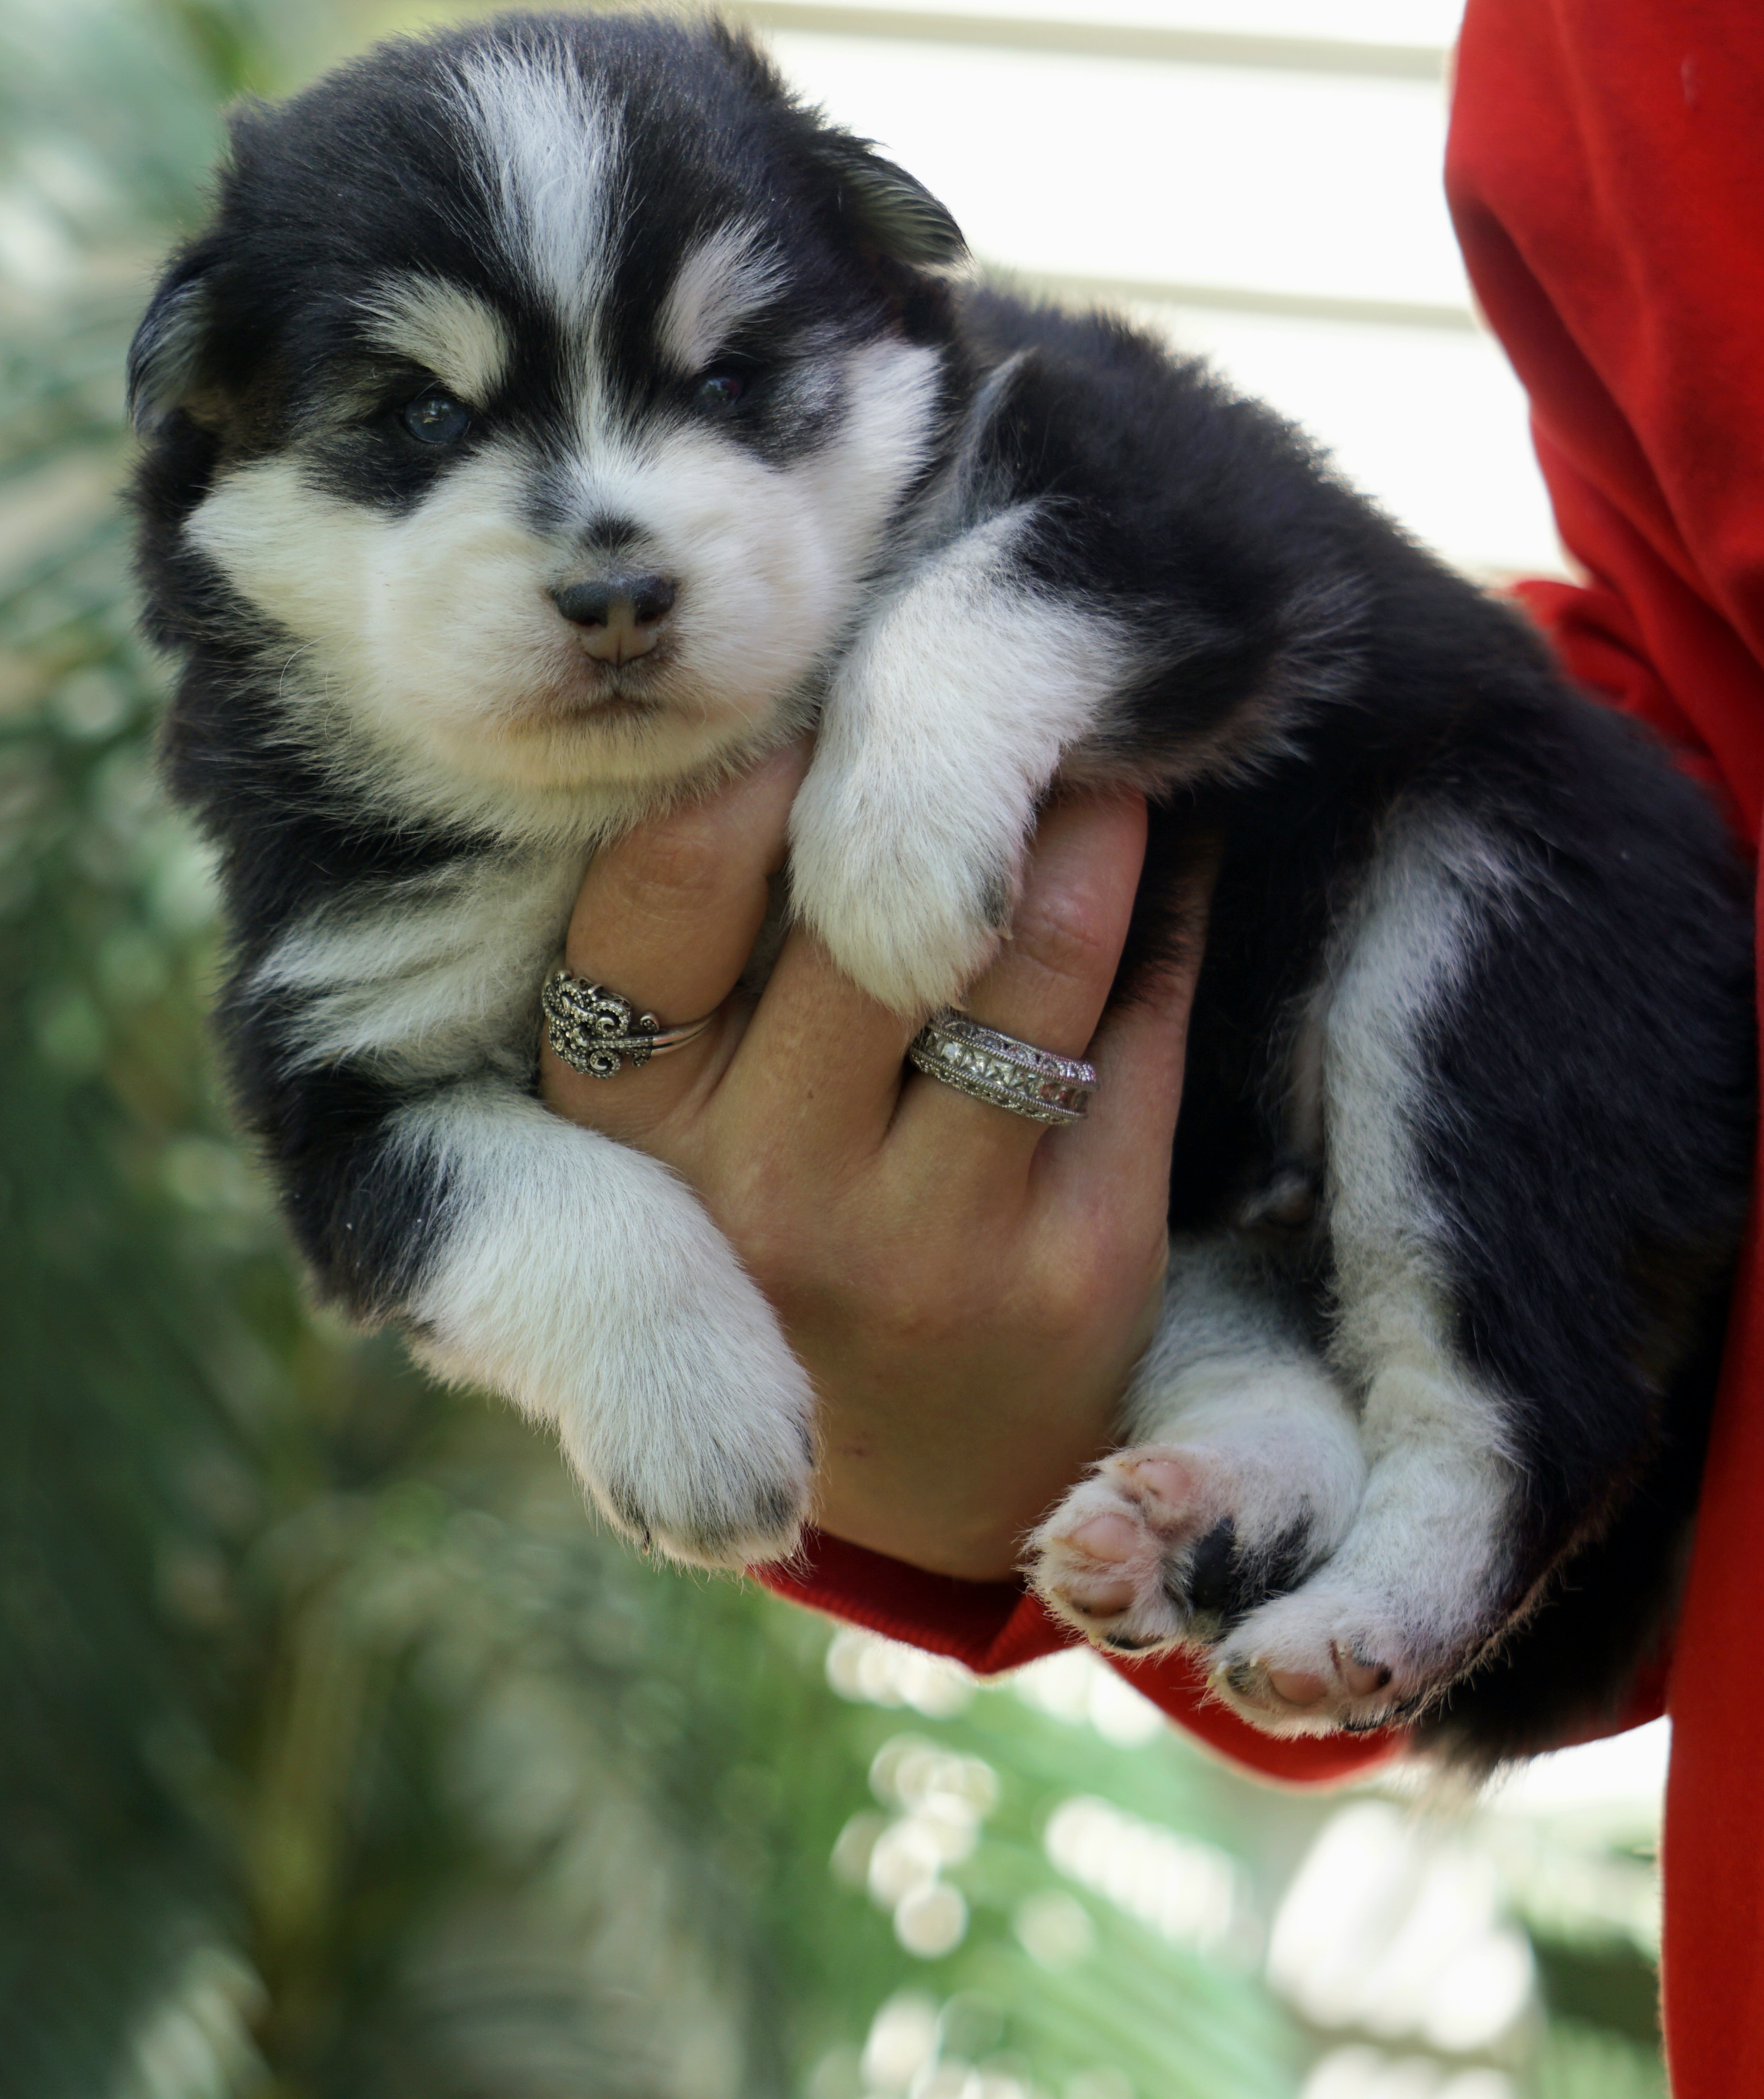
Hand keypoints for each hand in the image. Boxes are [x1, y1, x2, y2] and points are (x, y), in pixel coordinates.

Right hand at [539, 747, 1207, 1580]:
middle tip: (997, 646)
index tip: (826, 665)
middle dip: (944, 744)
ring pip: (1034, 943)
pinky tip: (1163, 841)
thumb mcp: (659, 1129)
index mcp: (620, 1132)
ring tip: (1097, 732)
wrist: (903, 1484)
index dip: (754, 747)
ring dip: (1084, 804)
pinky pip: (1140, 1023)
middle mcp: (756, 1188)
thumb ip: (683, 957)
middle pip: (870, 894)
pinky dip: (1163, 902)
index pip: (661, 886)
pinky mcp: (1075, 1267)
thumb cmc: (763, 1252)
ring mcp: (924, 1238)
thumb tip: (775, 698)